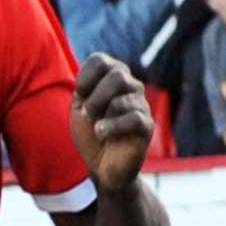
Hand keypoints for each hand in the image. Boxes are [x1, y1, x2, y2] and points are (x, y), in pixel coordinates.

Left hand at [71, 53, 152, 191]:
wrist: (102, 165)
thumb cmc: (91, 134)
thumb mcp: (80, 107)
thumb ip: (84, 87)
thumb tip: (91, 73)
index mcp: (113, 77)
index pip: (100, 60)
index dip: (85, 77)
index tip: (79, 96)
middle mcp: (131, 86)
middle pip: (117, 75)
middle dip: (95, 97)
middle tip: (87, 114)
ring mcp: (141, 104)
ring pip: (123, 97)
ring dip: (101, 113)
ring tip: (96, 128)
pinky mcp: (146, 125)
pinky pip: (133, 117)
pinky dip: (111, 126)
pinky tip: (102, 133)